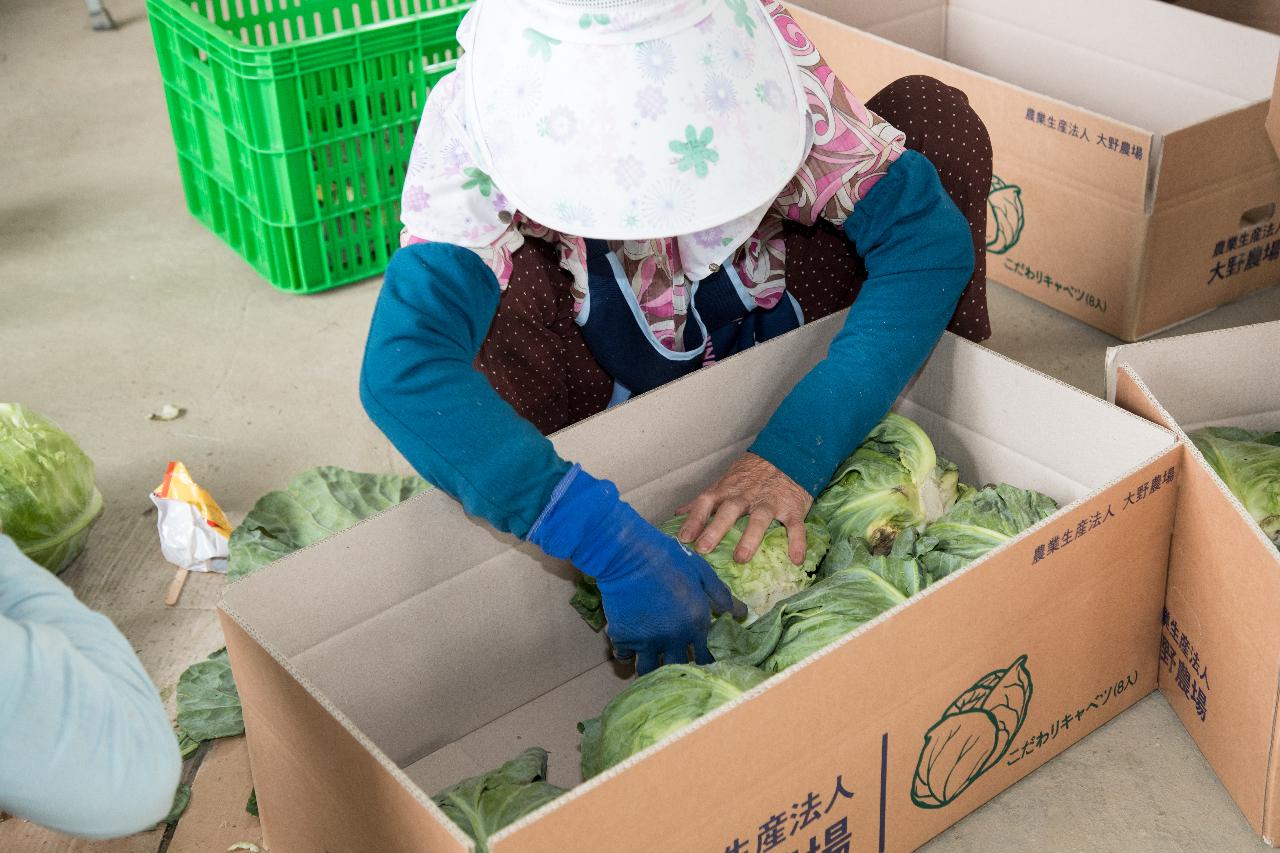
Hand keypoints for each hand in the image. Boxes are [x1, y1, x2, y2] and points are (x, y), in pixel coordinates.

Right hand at [528, 466, 734, 673]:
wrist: (629, 554)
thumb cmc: (669, 558)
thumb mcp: (702, 573)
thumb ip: (721, 596)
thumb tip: (741, 614)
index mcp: (695, 624)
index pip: (706, 658)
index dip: (703, 661)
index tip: (699, 659)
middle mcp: (674, 639)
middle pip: (679, 667)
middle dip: (678, 666)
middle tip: (674, 661)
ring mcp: (647, 641)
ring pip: (649, 670)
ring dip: (651, 667)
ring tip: (650, 661)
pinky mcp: (623, 637)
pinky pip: (624, 657)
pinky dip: (627, 654)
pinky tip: (630, 646)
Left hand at [676, 453, 812, 565]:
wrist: (788, 454)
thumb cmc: (751, 474)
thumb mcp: (725, 482)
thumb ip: (704, 501)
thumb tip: (678, 515)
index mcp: (728, 490)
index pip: (706, 502)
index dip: (694, 519)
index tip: (683, 538)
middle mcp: (746, 496)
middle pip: (729, 510)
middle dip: (716, 529)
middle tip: (703, 549)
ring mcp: (770, 501)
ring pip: (760, 518)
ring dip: (750, 537)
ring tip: (741, 558)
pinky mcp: (793, 508)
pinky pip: (795, 526)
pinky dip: (797, 542)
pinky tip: (795, 559)